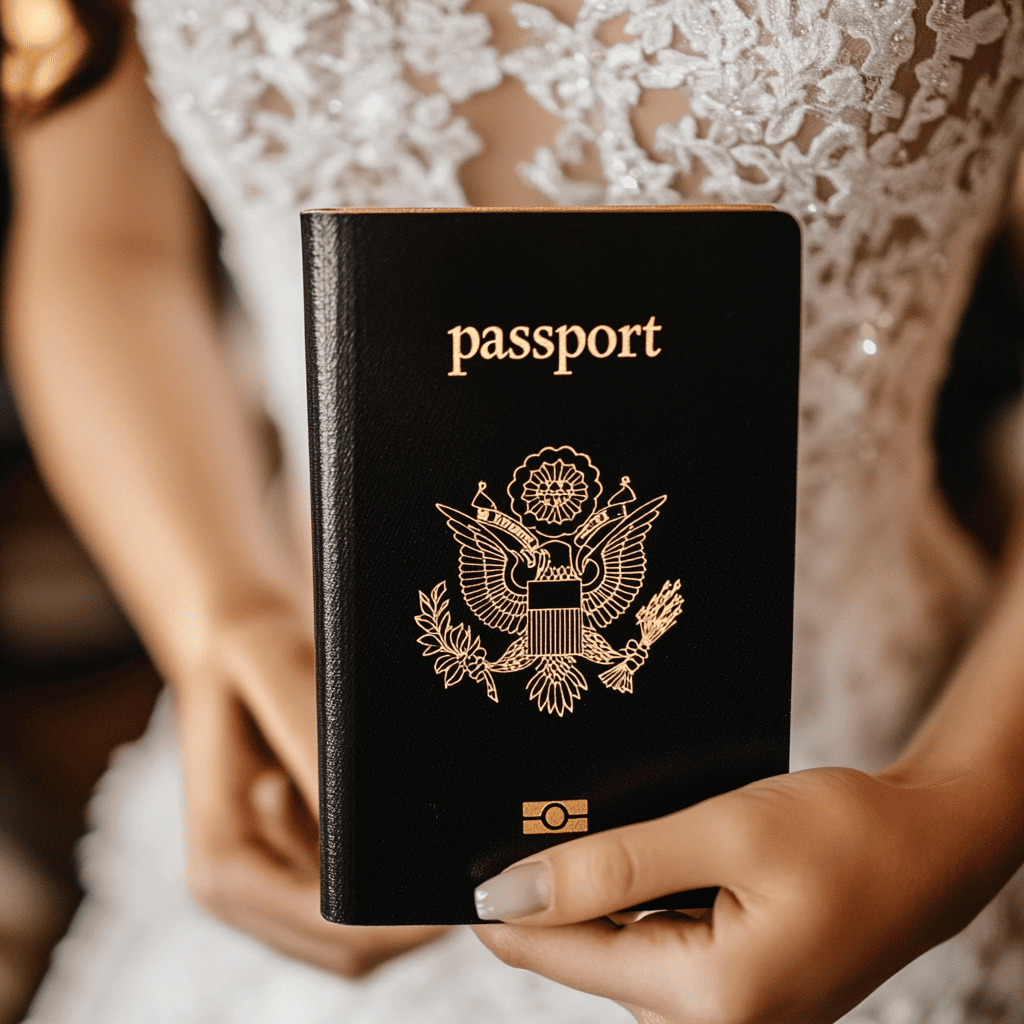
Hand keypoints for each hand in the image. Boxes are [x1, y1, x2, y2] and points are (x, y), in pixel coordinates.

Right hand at [176, 609, 444, 974]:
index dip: (397, 920)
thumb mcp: (278, 672)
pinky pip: (364, 898)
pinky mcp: (302, 868)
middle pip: (352, 948)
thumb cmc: (247, 651)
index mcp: (224, 860)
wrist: (229, 646)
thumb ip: (317, 740)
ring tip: (438, 818)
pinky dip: (397, 870)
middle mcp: (242, 890)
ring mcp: (274, 885)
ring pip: (364, 934)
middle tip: (474, 853)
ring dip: (407, 891)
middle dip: (413, 913)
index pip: (327, 925)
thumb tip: (366, 810)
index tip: (456, 885)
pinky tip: (414, 816)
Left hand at [472, 767, 1001, 1023]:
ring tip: (623, 820)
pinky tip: (655, 850)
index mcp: (707, 1002)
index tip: (468, 839)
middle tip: (559, 804)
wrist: (929, 850)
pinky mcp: (725, 991)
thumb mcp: (724, 832)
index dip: (505, 895)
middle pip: (580, 949)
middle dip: (560, 879)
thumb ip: (614, 867)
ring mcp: (717, 1015)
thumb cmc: (844, 835)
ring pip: (612, 942)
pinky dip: (637, 893)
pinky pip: (649, 942)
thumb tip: (505, 895)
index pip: (557, 950)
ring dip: (603, 882)